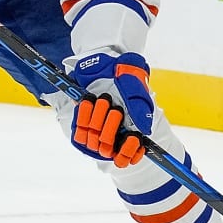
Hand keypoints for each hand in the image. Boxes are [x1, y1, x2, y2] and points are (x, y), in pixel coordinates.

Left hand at [70, 52, 154, 167]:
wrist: (104, 63)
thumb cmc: (125, 78)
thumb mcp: (137, 92)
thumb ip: (140, 112)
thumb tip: (144, 132)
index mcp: (130, 132)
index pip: (127, 158)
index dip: (128, 152)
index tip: (132, 137)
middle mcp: (112, 135)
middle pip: (108, 149)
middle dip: (111, 127)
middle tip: (116, 109)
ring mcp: (96, 131)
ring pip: (93, 141)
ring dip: (98, 118)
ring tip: (103, 100)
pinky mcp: (81, 125)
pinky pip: (79, 131)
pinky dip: (84, 115)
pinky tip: (89, 101)